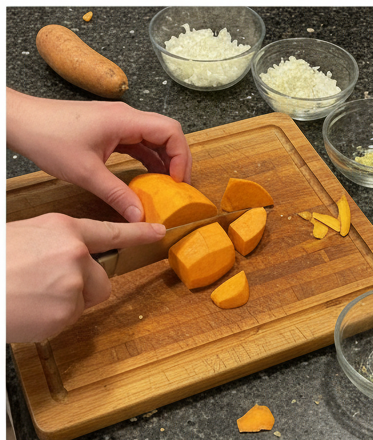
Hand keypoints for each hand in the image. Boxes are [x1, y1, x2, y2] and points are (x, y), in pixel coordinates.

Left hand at [6, 89, 191, 222]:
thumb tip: (140, 217)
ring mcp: (117, 124)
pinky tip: (145, 179)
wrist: (20, 122)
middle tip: (177, 188)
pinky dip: (147, 161)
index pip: (170, 131)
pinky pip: (138, 144)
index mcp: (123, 120)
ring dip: (163, 162)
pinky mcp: (108, 131)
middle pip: (166, 134)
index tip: (177, 182)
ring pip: (153, 140)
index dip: (182, 157)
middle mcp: (124, 118)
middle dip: (177, 161)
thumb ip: (117, 195)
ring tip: (164, 187)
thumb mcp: (86, 173)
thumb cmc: (46, 136)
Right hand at [7, 214, 165, 345]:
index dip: (138, 234)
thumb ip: (57, 246)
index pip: (111, 232)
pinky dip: (51, 318)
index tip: (159, 233)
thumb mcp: (26, 237)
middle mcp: (74, 254)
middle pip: (102, 279)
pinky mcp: (66, 311)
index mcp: (62, 229)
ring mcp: (72, 284)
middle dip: (83, 286)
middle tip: (45, 283)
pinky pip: (69, 318)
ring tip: (31, 294)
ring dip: (65, 302)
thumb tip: (73, 259)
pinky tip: (29, 307)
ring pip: (85, 300)